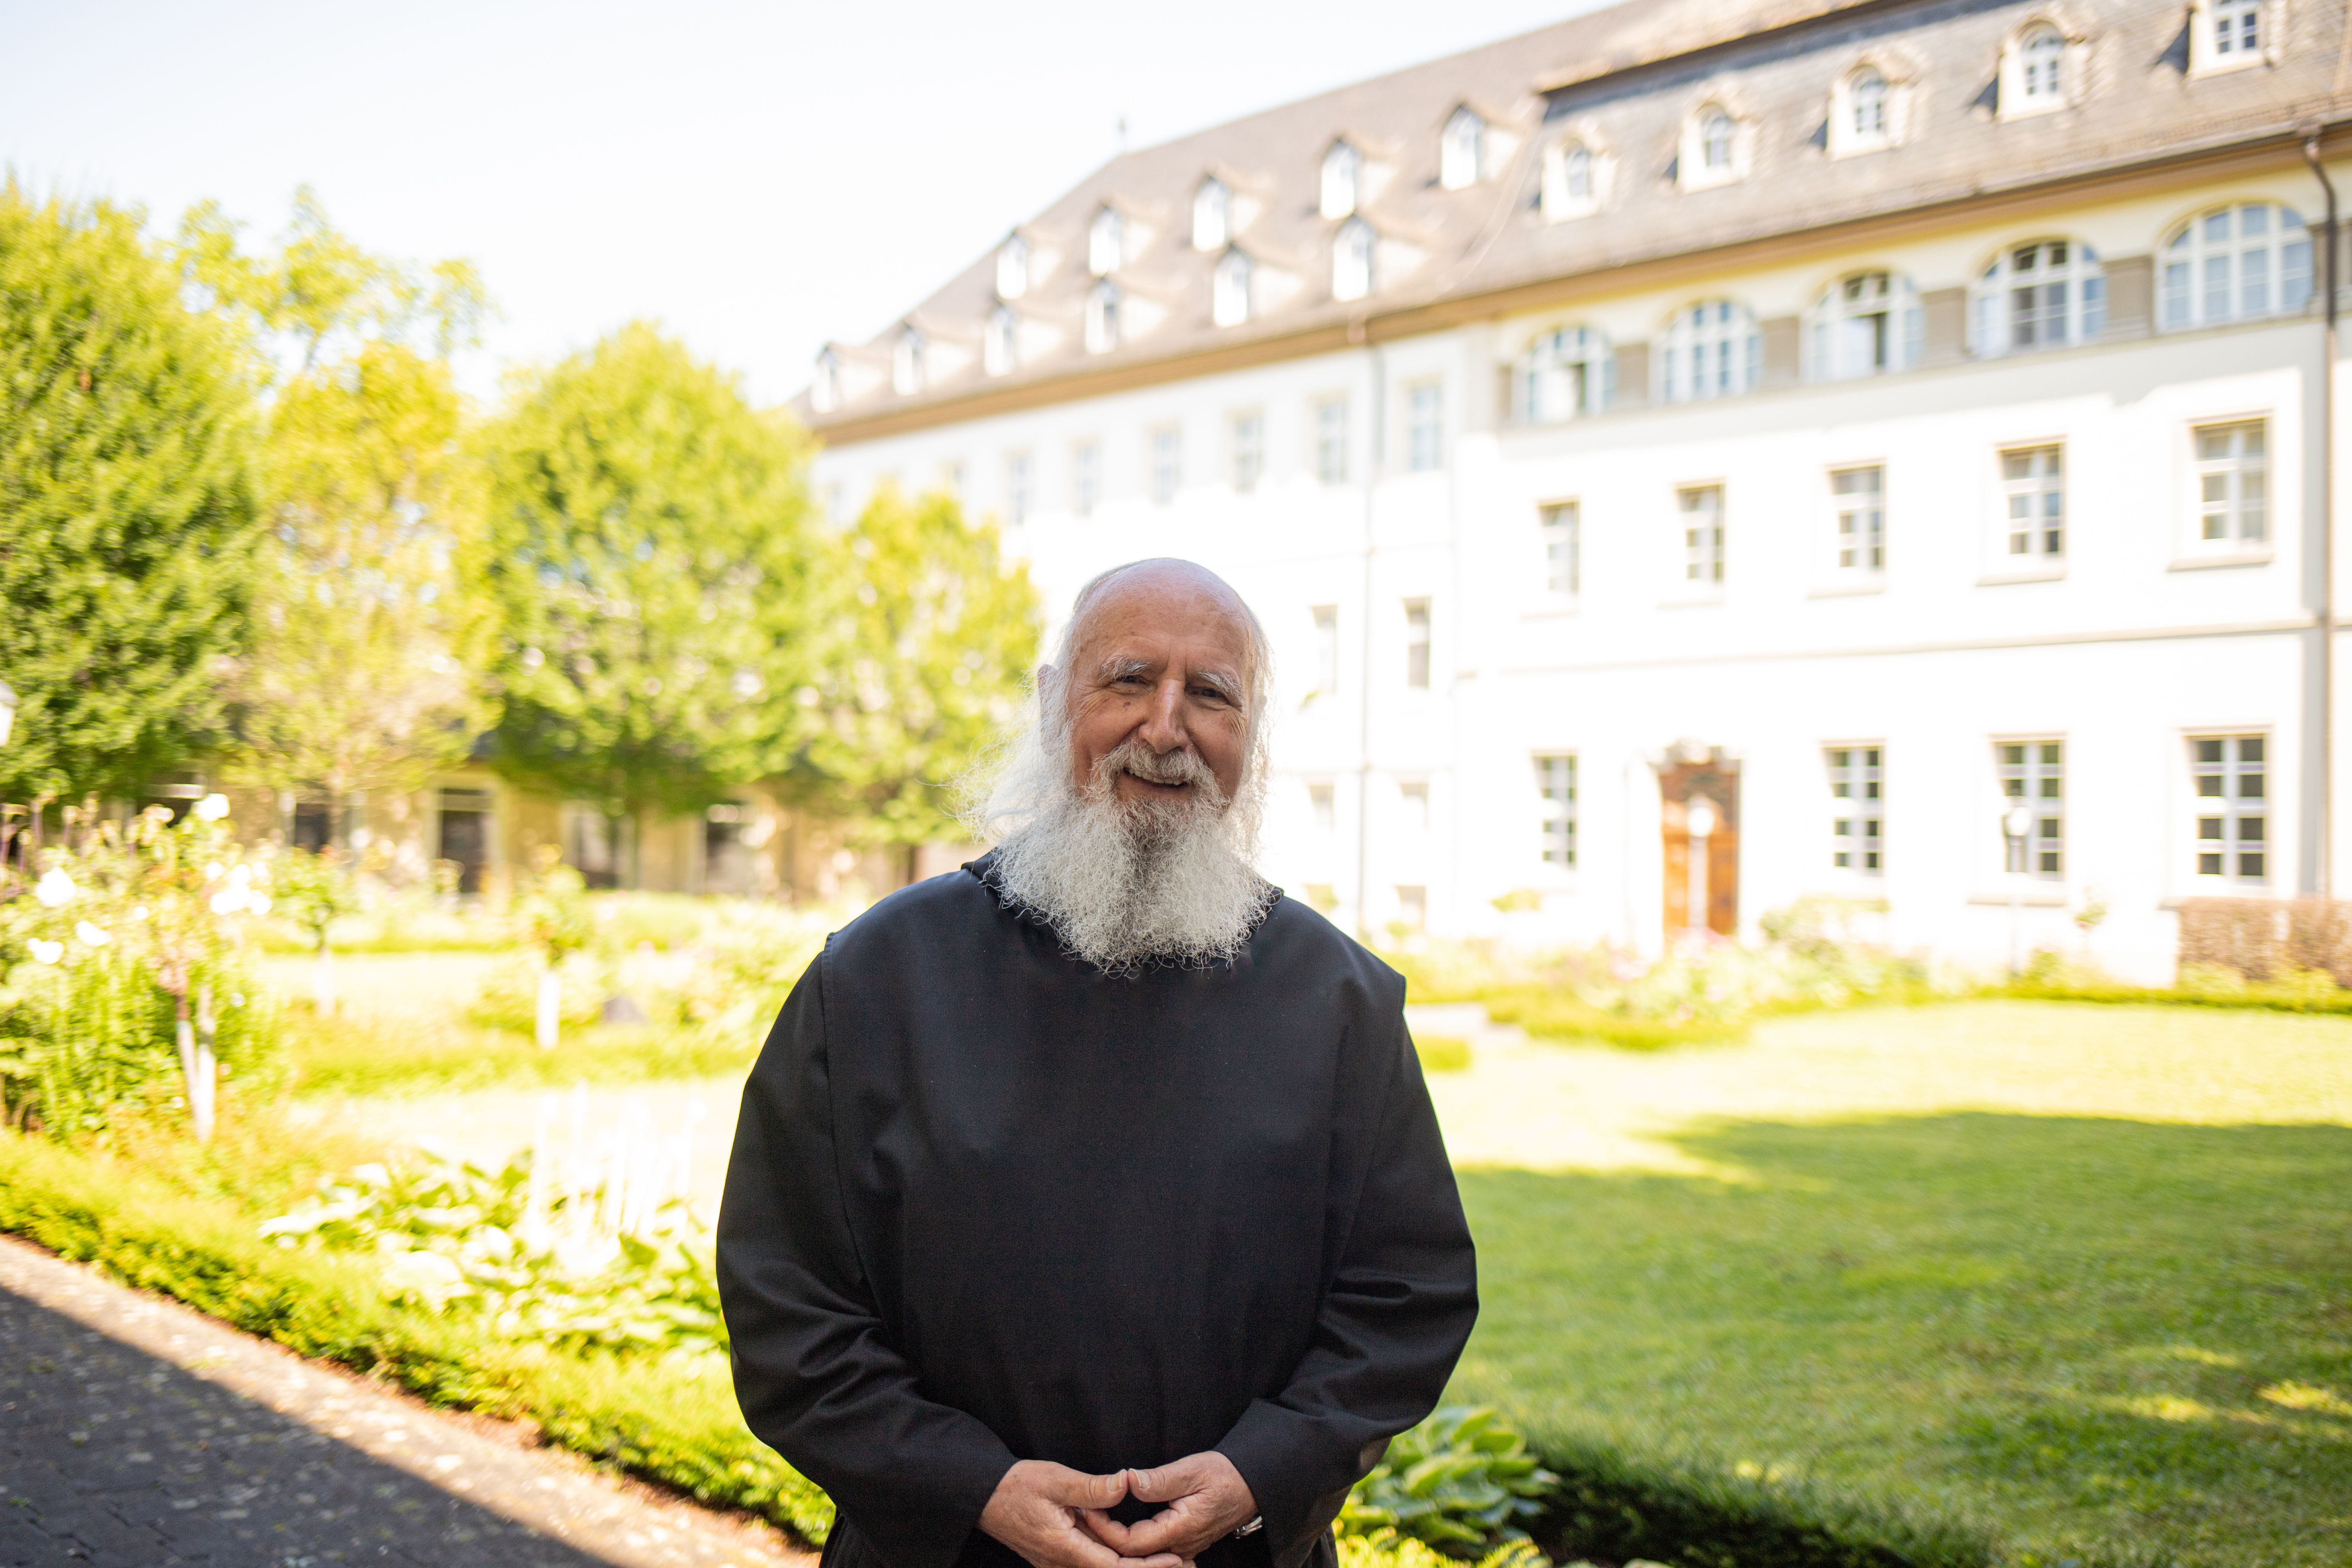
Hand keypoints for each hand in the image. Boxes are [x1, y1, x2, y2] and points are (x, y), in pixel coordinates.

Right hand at [979, 1460, 1185, 1567]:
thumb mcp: (1055, 1479)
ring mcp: (1058, 1562)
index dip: (1147, 1567)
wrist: (982, 1496)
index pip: (1114, 1566)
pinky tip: (1133, 1551)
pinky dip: (1117, 1559)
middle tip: (1185, 1564)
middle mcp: (1062, 1563)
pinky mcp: (1057, 1555)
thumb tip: (1126, 1485)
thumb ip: (1092, 1487)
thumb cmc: (1016, 1486)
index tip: (1176, 1561)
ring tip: (1168, 1559)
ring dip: (1134, 1566)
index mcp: (1065, 1548)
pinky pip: (1092, 1562)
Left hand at [1083, 1451, 1257, 1565]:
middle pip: (1132, 1554)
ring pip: (1141, 1554)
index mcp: (1179, 1530)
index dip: (1105, 1529)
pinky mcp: (1183, 1543)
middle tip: (1082, 1514)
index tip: (1087, 1508)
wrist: (1252, 1485)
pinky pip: (1151, 1550)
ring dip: (1115, 1540)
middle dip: (1104, 1537)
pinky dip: (1130, 1541)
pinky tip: (1115, 1527)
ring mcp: (1182, 1548)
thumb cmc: (1224, 1475)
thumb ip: (1159, 1480)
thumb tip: (1128, 1482)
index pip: (1131, 1544)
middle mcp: (1179, 1546)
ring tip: (1093, 1518)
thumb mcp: (1192, 1470)